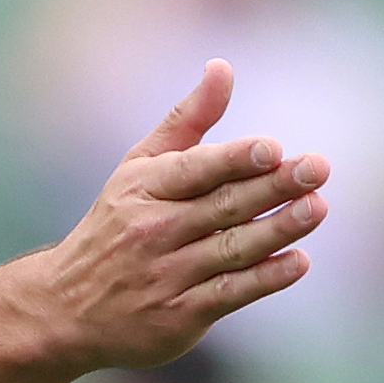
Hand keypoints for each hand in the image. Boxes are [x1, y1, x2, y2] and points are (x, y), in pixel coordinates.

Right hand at [41, 59, 327, 370]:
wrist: (66, 308)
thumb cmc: (115, 225)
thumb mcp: (138, 168)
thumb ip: (187, 121)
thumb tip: (223, 67)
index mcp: (144, 187)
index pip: (195, 169)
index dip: (235, 159)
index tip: (273, 147)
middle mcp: (153, 229)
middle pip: (223, 206)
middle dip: (273, 186)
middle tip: (318, 168)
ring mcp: (166, 274)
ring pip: (231, 249)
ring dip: (278, 230)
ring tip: (318, 208)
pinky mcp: (179, 315)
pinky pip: (229, 294)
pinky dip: (264, 279)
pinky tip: (297, 262)